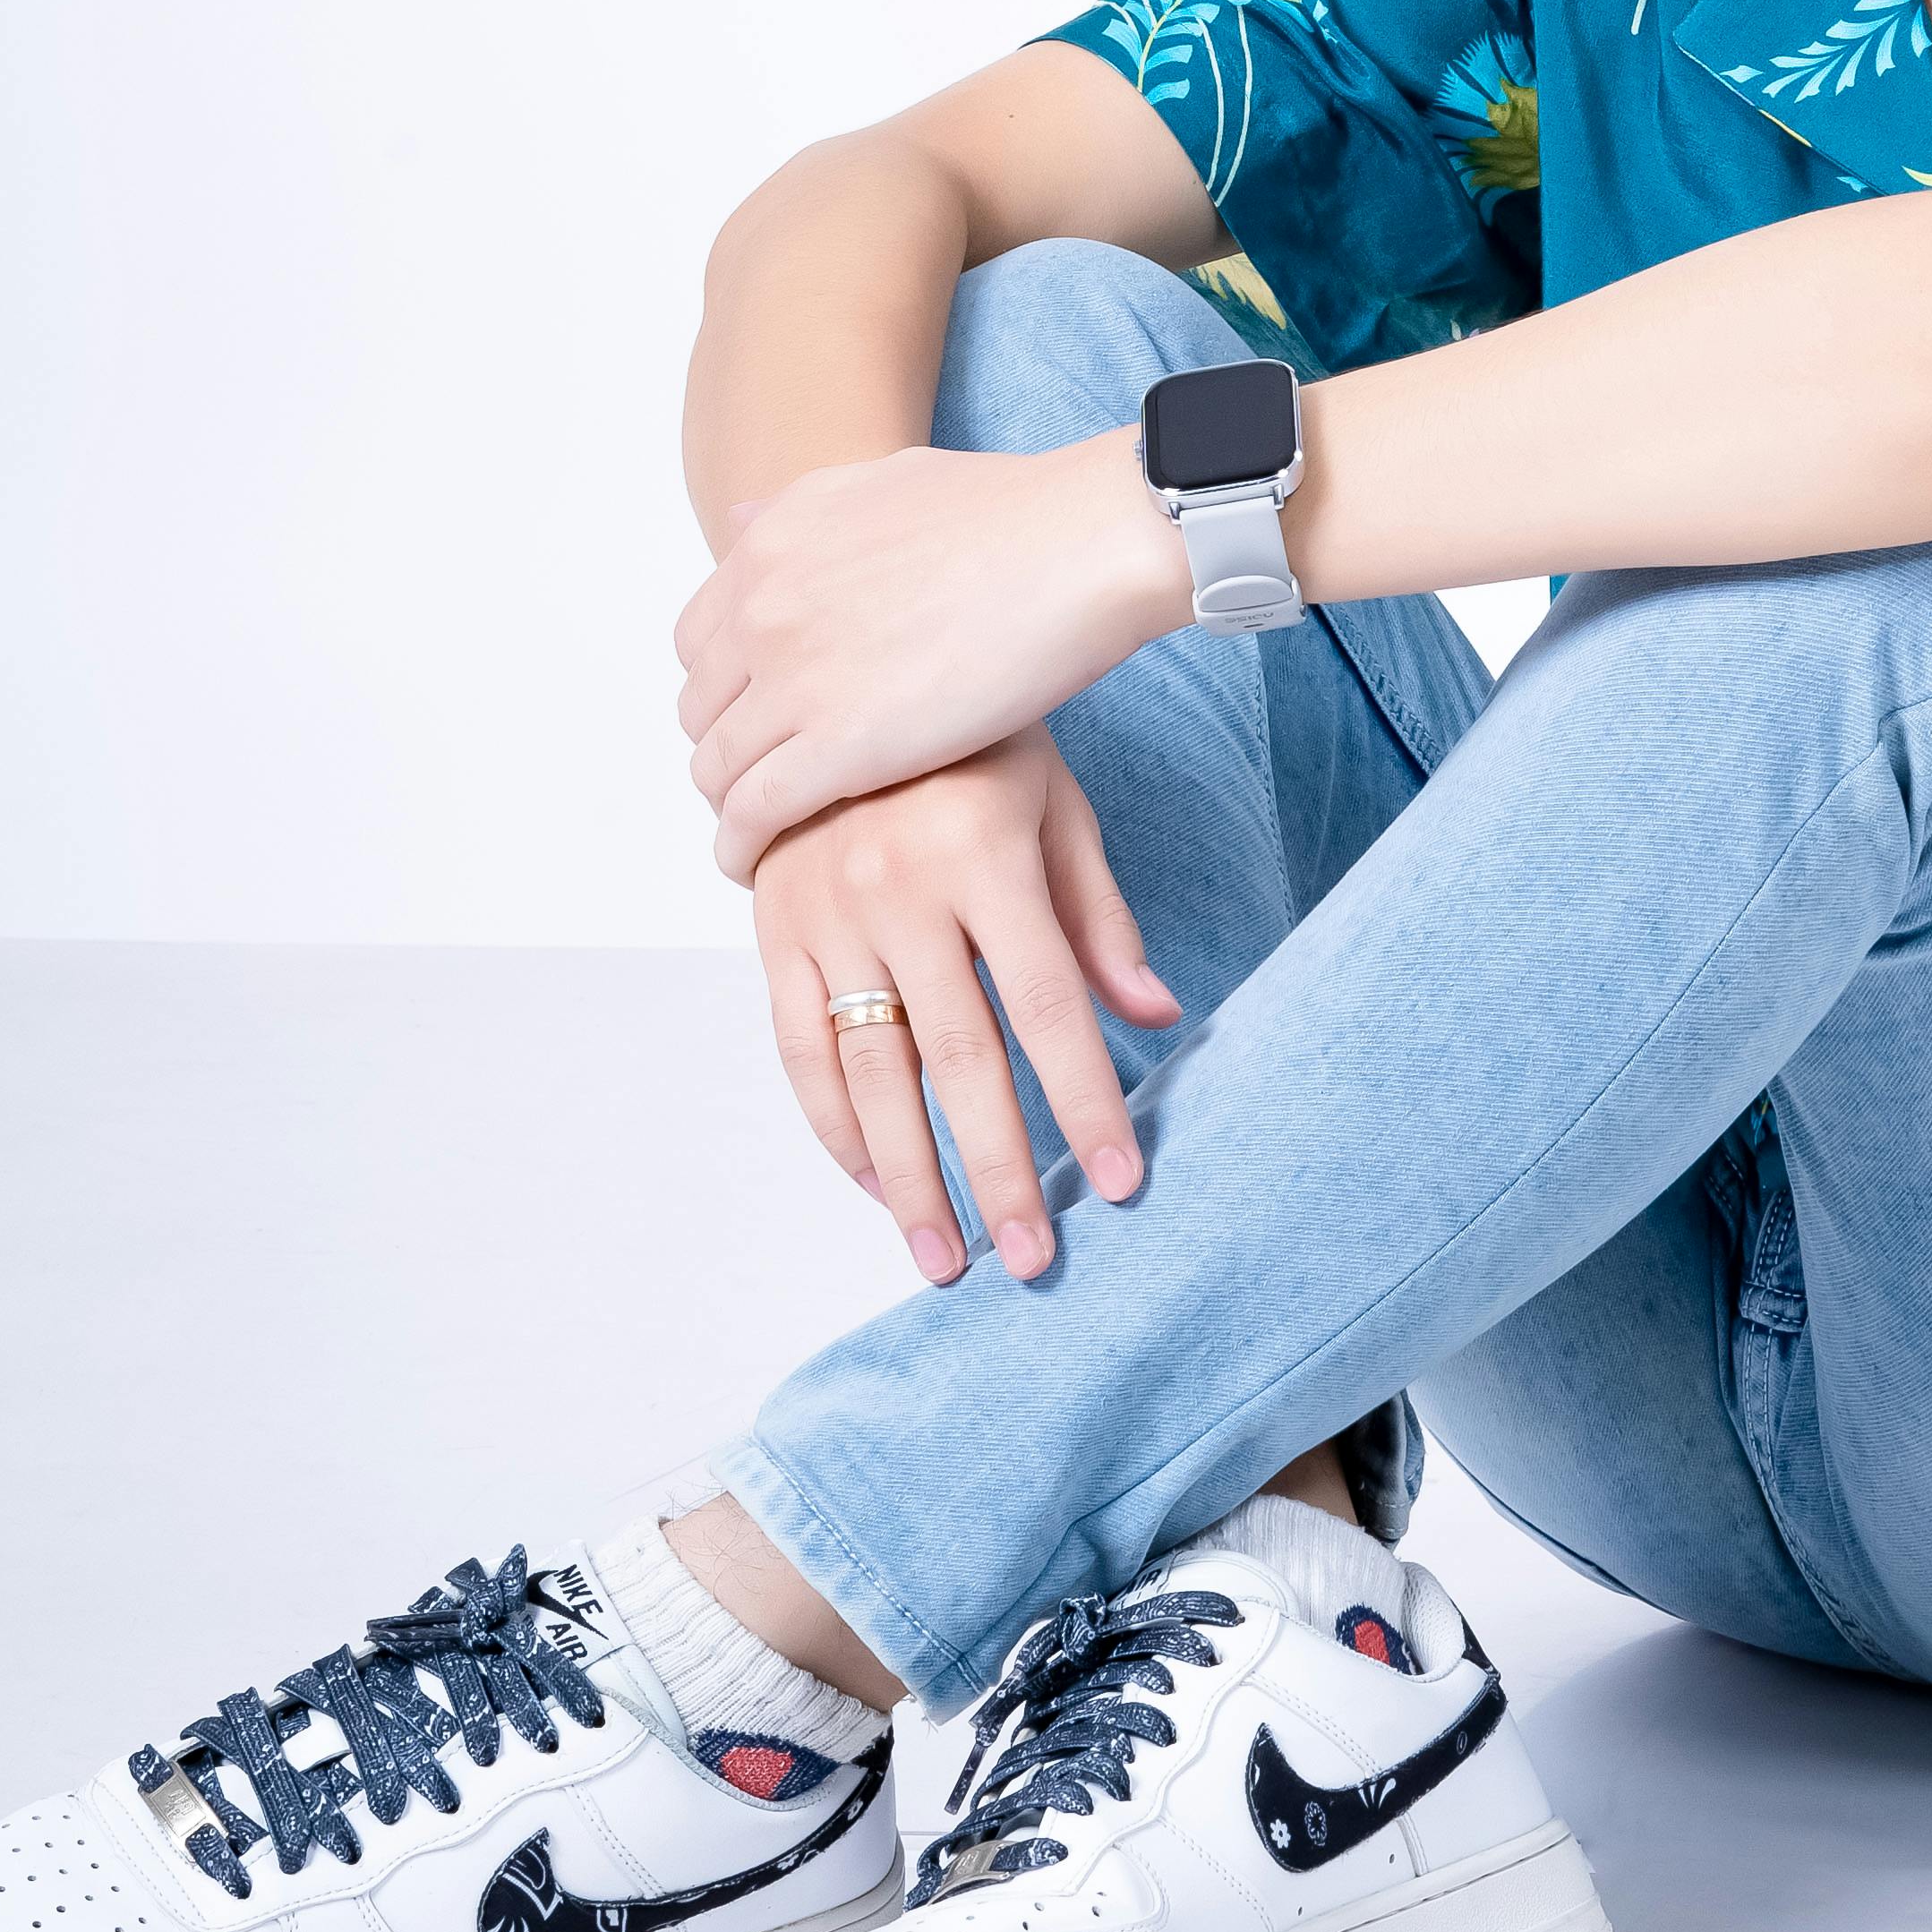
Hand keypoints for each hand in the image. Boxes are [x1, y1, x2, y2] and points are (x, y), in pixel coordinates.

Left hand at [677, 436, 1183, 882]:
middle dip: (731, 748)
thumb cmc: (1012, 512)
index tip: (759, 719)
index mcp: (770, 546)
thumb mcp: (880, 481)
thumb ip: (801, 511)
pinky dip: (741, 847)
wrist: (1080, 544)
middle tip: (770, 781)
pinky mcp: (837, 748)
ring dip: (733, 805)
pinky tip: (758, 865)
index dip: (726, 689)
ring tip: (768, 833)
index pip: (698, 643)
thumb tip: (740, 522)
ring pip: (718, 769)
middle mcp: (763, 609)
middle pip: (702, 710)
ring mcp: (794, 679)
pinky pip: (752, 814)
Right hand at [751, 737, 1184, 1283]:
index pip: (1045, 1006)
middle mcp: (898, 890)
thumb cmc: (974, 746)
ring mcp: (825, 914)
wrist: (836, 671)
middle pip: (959, 1060)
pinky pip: (801, 1051)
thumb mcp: (1054, 804)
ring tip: (949, 1259)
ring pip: (870, 1074)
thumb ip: (1099, 917)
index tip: (1119, 1182)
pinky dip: (837, 1129)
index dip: (1086, 1099)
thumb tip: (1159, 1019)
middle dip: (1002, 1169)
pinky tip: (880, 1187)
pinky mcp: (773, 932)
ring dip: (912, 1178)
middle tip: (1036, 1259)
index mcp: (982, 855)